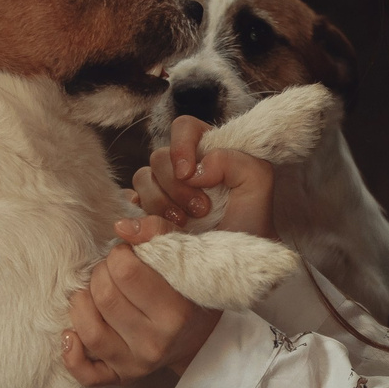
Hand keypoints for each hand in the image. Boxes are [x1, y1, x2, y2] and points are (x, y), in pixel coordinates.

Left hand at [61, 217, 222, 386]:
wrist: (202, 337)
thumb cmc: (188, 290)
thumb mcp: (185, 257)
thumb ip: (156, 232)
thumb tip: (121, 227)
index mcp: (176, 311)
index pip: (126, 271)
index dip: (120, 254)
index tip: (129, 254)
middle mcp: (157, 342)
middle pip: (104, 296)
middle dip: (101, 273)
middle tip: (113, 271)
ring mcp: (138, 363)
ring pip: (89, 330)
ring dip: (82, 303)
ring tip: (94, 292)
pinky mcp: (123, 376)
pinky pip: (85, 372)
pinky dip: (71, 352)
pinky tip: (71, 333)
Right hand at [130, 115, 278, 238]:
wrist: (236, 259)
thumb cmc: (250, 220)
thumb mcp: (258, 183)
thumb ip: (235, 160)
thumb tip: (196, 169)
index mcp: (207, 150)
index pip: (184, 128)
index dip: (181, 147)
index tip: (189, 174)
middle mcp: (181, 167)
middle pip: (159, 157)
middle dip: (176, 186)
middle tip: (200, 210)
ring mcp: (162, 189)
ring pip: (142, 179)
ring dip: (160, 203)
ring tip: (184, 225)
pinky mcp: (145, 211)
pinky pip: (129, 202)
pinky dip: (139, 213)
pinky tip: (156, 228)